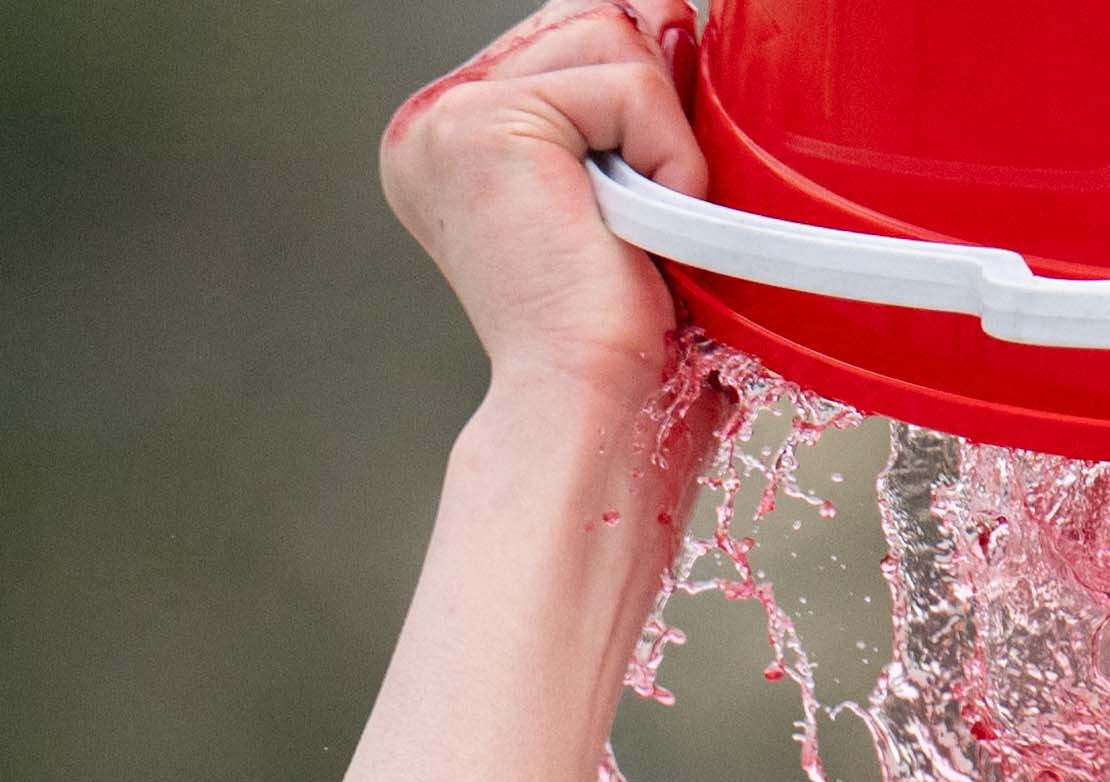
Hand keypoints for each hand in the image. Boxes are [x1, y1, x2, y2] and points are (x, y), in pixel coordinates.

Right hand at [388, 4, 704, 410]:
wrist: (594, 414)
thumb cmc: (620, 344)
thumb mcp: (626, 192)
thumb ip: (628, 100)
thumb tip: (673, 16)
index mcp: (459, 142)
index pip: (571, 36)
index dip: (638, 85)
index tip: (653, 171)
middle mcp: (437, 124)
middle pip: (591, 20)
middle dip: (650, 104)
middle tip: (643, 208)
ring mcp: (449, 118)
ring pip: (613, 36)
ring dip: (660, 140)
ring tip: (631, 228)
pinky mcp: (483, 122)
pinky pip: (632, 84)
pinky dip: (666, 159)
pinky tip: (636, 229)